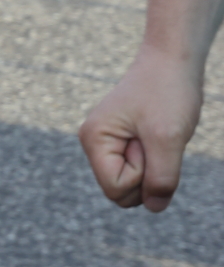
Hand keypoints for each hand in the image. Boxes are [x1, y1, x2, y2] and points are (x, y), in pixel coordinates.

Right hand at [79, 46, 201, 211]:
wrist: (172, 59)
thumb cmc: (167, 92)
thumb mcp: (168, 138)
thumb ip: (160, 179)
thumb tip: (154, 207)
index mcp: (93, 139)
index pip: (116, 189)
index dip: (143, 175)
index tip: (150, 141)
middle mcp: (94, 142)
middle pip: (122, 189)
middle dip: (148, 171)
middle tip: (155, 136)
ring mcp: (107, 142)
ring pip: (133, 180)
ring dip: (154, 163)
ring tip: (157, 133)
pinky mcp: (123, 140)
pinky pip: (141, 167)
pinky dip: (156, 156)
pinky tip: (157, 134)